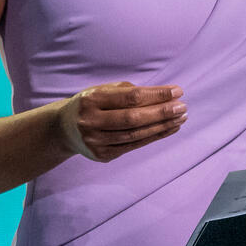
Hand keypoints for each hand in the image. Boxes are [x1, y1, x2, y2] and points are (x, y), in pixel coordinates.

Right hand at [55, 81, 186, 162]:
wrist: (63, 128)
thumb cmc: (91, 104)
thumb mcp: (102, 90)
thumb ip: (129, 91)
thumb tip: (164, 95)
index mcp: (91, 99)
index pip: (130, 97)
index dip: (156, 95)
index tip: (177, 91)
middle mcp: (90, 121)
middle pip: (133, 118)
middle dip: (162, 113)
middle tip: (183, 107)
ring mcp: (95, 141)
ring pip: (134, 135)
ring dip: (161, 127)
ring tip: (180, 119)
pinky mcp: (101, 155)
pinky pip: (132, 146)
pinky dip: (153, 137)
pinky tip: (168, 129)